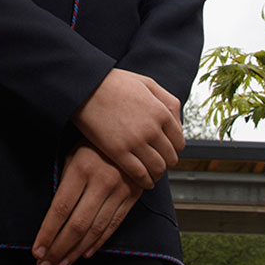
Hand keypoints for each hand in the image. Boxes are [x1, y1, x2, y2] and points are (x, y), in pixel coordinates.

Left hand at [32, 143, 141, 264]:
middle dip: (58, 248)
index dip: (48, 232)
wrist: (131, 132)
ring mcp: (119, 191)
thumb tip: (53, 214)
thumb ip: (64, 180)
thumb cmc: (93, 142)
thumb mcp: (72, 152)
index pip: (60, 208)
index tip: (36, 250)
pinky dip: (98, 242)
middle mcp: (101, 182)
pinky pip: (113, 225)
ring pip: (94, 230)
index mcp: (81, 168)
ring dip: (75, 251)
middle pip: (77, 224)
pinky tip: (84, 254)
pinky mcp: (132, 198)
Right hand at [72, 68, 183, 189]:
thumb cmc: (113, 82)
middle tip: (157, 162)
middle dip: (165, 161)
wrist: (84, 86)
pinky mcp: (118, 151)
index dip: (173, 149)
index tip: (165, 151)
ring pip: (157, 168)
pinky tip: (143, 180)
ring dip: (156, 173)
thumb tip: (179, 122)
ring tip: (151, 173)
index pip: (179, 142)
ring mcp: (135, 142)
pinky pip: (139, 174)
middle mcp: (152, 129)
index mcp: (161, 112)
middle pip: (170, 157)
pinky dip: (145, 181)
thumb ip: (167, 101)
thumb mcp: (147, 83)